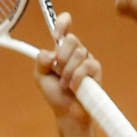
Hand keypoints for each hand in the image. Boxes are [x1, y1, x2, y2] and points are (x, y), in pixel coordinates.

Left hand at [35, 12, 100, 126]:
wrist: (67, 113)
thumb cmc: (56, 94)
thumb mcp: (40, 77)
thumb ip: (40, 62)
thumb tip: (50, 53)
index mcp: (62, 50)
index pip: (66, 26)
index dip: (62, 23)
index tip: (55, 35)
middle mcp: (76, 52)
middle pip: (72, 39)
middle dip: (62, 57)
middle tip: (58, 72)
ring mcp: (87, 60)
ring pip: (79, 53)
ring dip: (68, 72)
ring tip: (65, 84)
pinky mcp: (96, 70)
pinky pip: (86, 66)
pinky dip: (76, 78)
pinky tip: (74, 87)